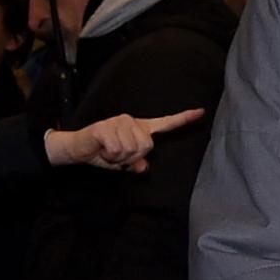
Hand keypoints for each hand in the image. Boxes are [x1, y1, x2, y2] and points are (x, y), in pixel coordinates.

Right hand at [43, 107, 204, 170]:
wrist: (78, 149)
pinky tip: (102, 150)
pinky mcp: (106, 127)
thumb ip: (136, 164)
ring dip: (119, 158)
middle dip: (132, 157)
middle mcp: (131, 121)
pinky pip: (117, 149)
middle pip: (147, 146)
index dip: (183, 119)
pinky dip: (109, 156)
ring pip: (132, 149)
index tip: (201, 112)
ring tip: (108, 152)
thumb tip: (144, 167)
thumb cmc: (101, 153)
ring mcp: (119, 122)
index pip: (165, 123)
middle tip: (117, 155)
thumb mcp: (122, 162)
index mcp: (139, 128)